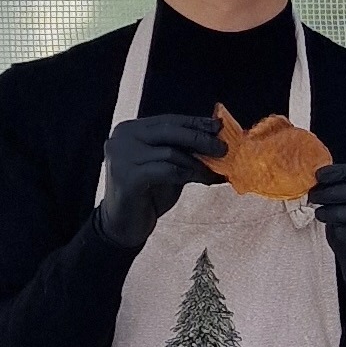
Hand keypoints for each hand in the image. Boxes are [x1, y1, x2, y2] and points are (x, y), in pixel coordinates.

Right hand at [95, 113, 223, 249]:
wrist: (124, 226)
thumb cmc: (148, 195)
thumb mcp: (168, 167)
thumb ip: (184, 152)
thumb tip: (218, 141)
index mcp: (130, 130)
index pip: (168, 120)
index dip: (195, 123)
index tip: (218, 127)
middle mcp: (122, 138)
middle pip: (170, 131)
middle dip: (200, 138)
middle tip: (223, 148)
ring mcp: (122, 156)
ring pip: (171, 152)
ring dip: (197, 163)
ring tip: (214, 172)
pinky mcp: (127, 176)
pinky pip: (168, 170)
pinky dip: (190, 174)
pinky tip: (204, 180)